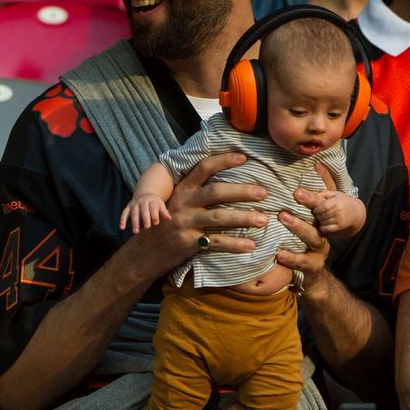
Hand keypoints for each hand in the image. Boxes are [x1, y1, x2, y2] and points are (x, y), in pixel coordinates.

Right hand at [119, 194, 170, 233]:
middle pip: (143, 209)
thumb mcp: (161, 206)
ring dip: (134, 222)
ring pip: (134, 212)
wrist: (145, 194)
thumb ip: (164, 212)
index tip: (156, 223)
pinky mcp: (128, 207)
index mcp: (152, 200)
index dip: (154, 214)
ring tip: (136, 231)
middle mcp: (142, 201)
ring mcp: (134, 204)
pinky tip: (122, 228)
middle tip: (147, 227)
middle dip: (145, 218)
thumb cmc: (155, 204)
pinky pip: (124, 213)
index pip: (153, 207)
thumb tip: (169, 219)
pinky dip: (122, 220)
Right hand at [128, 153, 267, 280]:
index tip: (244, 157)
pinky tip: (252, 245)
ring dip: (244, 217)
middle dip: (242, 191)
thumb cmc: (165, 224)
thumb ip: (194, 192)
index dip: (223, 160)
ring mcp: (184, 223)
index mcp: (181, 190)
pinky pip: (216, 243)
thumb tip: (226, 181)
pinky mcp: (187, 243)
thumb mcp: (175, 203)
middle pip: (216, 192)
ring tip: (264, 219)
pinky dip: (236, 244)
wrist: (145, 252)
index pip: (203, 168)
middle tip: (264, 192)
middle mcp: (183, 203)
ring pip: (219, 217)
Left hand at [277, 164, 333, 288]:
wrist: (312, 277)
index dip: (309, 195)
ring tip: (282, 219)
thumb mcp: (298, 222)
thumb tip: (307, 169)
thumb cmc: (300, 243)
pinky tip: (278, 254)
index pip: (317, 204)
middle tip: (283, 205)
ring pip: (311, 237)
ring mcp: (318, 249)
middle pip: (315, 217)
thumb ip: (299, 201)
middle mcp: (321, 232)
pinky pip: (304, 261)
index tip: (295, 188)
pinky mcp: (313, 266)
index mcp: (317, 219)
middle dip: (301, 206)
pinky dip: (292, 258)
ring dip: (298, 228)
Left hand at [312, 192, 365, 237]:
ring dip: (320, 221)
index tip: (315, 210)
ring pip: (323, 222)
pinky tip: (324, 224)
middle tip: (318, 214)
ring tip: (322, 218)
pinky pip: (326, 229)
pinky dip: (322, 227)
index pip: (323, 207)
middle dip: (317, 215)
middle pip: (321, 215)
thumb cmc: (343, 201)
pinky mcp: (340, 226)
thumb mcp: (335, 194)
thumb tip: (312, 195)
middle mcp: (339, 211)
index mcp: (337, 202)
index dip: (316, 209)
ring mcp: (340, 219)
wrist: (356, 212)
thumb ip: (324, 194)